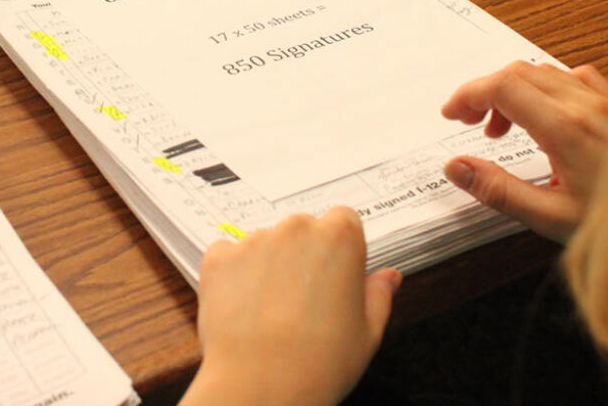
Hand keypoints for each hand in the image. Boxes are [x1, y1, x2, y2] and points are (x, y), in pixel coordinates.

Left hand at [179, 207, 401, 405]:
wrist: (260, 387)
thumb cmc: (319, 364)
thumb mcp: (367, 334)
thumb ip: (379, 296)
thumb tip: (388, 277)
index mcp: (340, 238)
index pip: (343, 220)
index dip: (341, 249)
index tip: (337, 274)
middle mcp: (296, 228)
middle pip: (303, 229)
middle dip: (304, 255)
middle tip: (304, 300)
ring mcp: (254, 240)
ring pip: (266, 243)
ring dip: (269, 264)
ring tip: (272, 311)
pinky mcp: (219, 257)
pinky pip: (229, 256)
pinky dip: (235, 275)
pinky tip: (245, 308)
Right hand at [440, 61, 607, 242]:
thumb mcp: (551, 218)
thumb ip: (498, 190)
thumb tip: (455, 166)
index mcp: (566, 129)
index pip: (502, 87)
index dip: (468, 95)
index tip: (452, 115)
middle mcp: (587, 106)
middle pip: (518, 72)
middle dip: (483, 91)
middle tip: (467, 122)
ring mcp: (607, 102)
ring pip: (544, 72)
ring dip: (512, 91)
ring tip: (502, 130)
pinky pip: (575, 78)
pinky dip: (546, 87)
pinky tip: (546, 115)